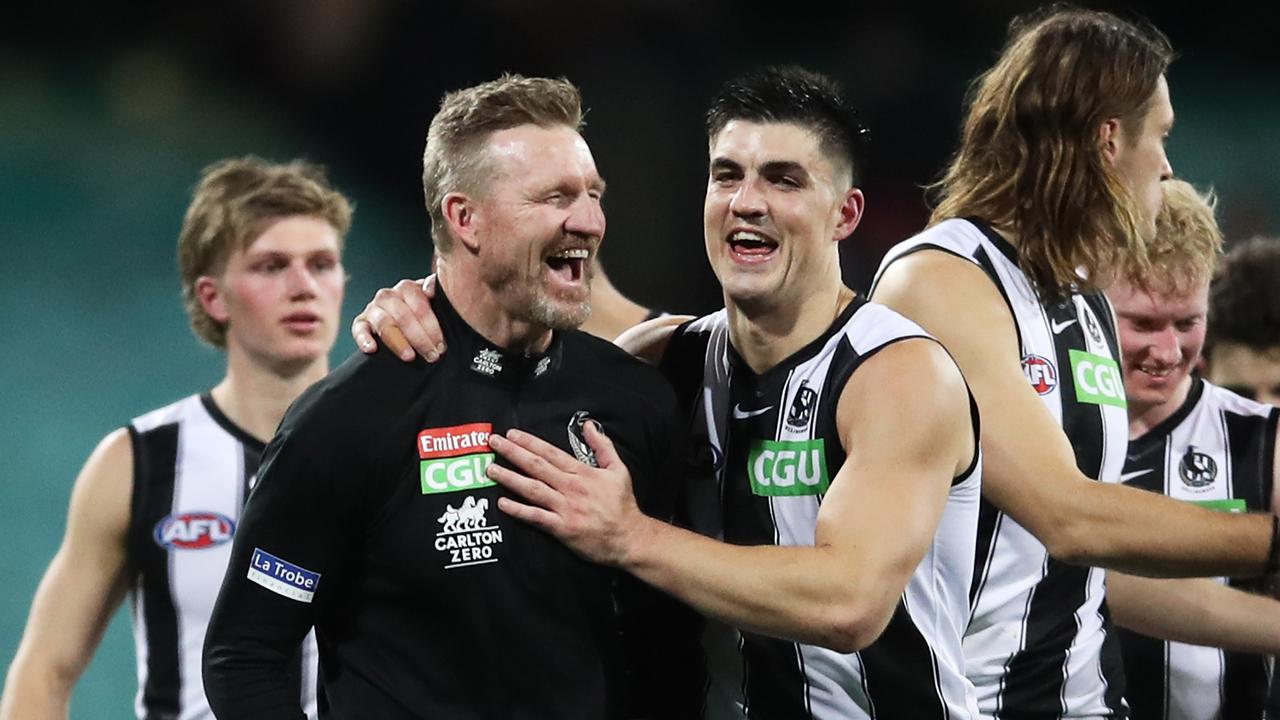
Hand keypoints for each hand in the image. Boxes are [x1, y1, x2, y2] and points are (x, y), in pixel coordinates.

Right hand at [350, 276, 444, 361]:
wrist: (406, 320)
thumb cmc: (424, 311)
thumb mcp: (434, 300)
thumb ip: (435, 288)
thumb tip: (430, 291)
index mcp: (407, 288)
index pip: (419, 307)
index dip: (432, 327)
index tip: (441, 346)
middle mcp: (388, 296)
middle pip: (403, 316)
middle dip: (420, 338)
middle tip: (431, 355)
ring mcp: (373, 308)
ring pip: (384, 323)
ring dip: (398, 342)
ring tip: (409, 356)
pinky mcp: (361, 322)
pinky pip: (359, 329)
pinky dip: (364, 339)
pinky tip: (372, 349)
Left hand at [486, 424, 648, 566]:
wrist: (628, 537)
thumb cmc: (622, 504)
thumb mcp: (618, 469)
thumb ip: (603, 445)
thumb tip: (589, 425)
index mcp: (582, 472)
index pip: (550, 452)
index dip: (529, 442)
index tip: (512, 434)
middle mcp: (571, 487)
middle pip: (536, 466)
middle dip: (512, 452)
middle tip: (493, 442)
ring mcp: (565, 508)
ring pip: (532, 489)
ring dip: (509, 478)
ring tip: (490, 469)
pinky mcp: (562, 528)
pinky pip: (536, 517)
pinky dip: (518, 510)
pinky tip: (502, 503)